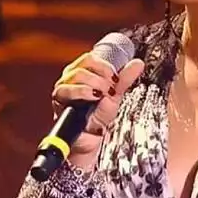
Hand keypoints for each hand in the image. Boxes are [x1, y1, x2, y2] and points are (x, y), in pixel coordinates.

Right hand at [51, 51, 143, 167]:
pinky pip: (67, 92)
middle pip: (82, 67)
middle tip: (110, 90)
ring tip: (103, 95)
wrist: (91, 138)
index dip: (104, 67)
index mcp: (81, 72)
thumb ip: (126, 78)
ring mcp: (63, 91)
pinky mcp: (59, 103)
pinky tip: (94, 98)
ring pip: (75, 76)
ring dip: (94, 84)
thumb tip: (138, 63)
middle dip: (101, 77)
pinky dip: (83, 92)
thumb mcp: (116, 95)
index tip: (116, 79)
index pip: (89, 59)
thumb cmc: (99, 114)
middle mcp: (69, 79)